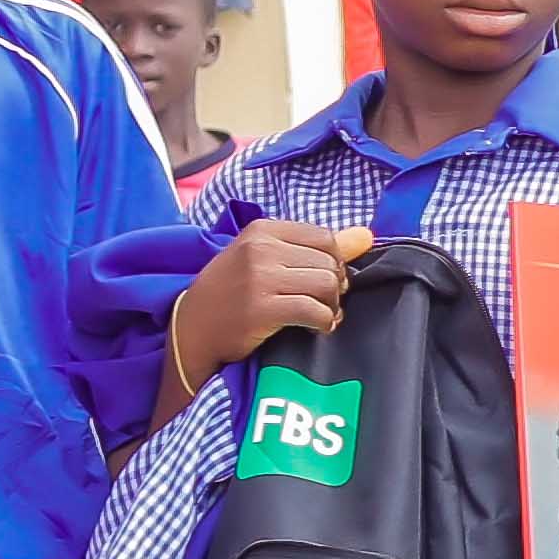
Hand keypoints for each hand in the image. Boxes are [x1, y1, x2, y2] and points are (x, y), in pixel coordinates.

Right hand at [168, 218, 372, 377]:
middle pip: (329, 263)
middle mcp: (260, 249)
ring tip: (319, 316)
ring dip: (331, 306)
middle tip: (322, 303)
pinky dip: (324, 322)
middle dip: (334, 288)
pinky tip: (315, 328)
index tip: (323, 281)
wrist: (192, 328)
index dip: (334, 263)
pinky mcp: (261, 309)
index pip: (325, 238)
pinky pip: (314, 311)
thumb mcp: (267, 259)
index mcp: (263, 230)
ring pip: (326, 285)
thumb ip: (317, 246)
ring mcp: (259, 278)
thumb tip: (366, 236)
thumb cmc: (233, 291)